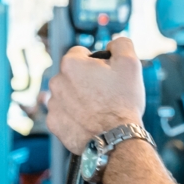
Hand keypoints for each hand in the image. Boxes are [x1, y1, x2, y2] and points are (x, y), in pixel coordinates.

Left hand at [46, 35, 146, 152]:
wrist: (116, 140)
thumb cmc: (123, 101)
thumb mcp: (130, 63)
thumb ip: (121, 44)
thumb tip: (112, 43)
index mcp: (71, 64)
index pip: (80, 53)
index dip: (96, 63)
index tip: (106, 75)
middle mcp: (56, 81)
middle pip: (72, 75)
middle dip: (86, 81)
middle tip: (105, 94)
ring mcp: (53, 104)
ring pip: (67, 94)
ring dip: (79, 98)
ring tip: (98, 110)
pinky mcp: (54, 124)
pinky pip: (64, 114)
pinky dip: (74, 117)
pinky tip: (89, 122)